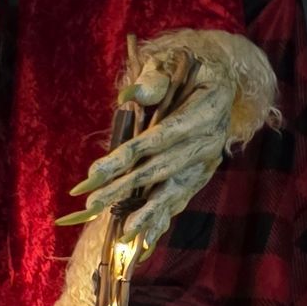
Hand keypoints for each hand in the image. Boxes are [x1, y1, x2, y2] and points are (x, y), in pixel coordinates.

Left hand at [63, 37, 237, 256]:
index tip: (93, 173)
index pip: (160, 137)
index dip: (126, 156)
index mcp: (208, 108)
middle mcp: (212, 139)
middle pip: (162, 169)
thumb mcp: (169, 64)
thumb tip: (132, 96)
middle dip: (124, 189)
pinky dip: (163, 220)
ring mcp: (210, 160)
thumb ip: (153, 80)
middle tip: (91, 205)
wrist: (216, 81)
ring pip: (175, 190)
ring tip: (122, 231)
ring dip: (147, 212)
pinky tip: (145, 240)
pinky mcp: (203, 174)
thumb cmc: (184, 69)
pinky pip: (181, 199)